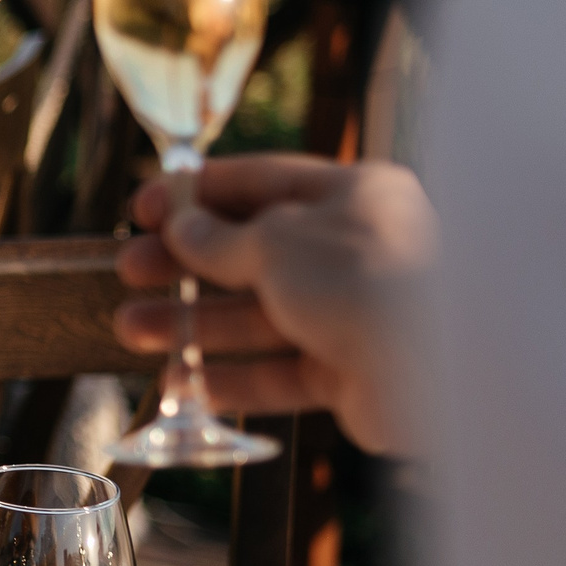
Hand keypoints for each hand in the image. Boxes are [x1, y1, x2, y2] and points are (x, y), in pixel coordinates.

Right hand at [113, 154, 434, 456]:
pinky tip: (179, 382)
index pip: (263, 183)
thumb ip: (221, 239)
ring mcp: (353, 314)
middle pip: (252, 253)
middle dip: (185, 263)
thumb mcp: (277, 241)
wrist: (437, 366)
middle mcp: (355, 250)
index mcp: (352, 195)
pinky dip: (230, 376)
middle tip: (129, 270)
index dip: (197, 194)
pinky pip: (279, 372)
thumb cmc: (361, 277)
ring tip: (131, 330)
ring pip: (258, 317)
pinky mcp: (350, 375)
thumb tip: (181, 229)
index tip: (141, 209)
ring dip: (192, 323)